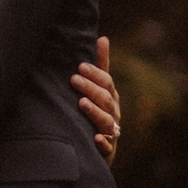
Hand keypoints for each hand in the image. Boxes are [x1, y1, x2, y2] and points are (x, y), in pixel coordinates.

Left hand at [71, 35, 120, 164]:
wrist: (100, 147)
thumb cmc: (98, 111)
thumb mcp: (100, 88)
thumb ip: (101, 65)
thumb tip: (103, 38)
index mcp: (111, 97)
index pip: (107, 82)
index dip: (95, 74)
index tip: (80, 66)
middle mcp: (113, 113)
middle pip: (106, 99)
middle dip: (91, 89)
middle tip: (74, 80)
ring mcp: (111, 132)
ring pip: (106, 121)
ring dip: (95, 112)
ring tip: (81, 103)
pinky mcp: (108, 150)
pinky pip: (108, 147)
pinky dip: (103, 142)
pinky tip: (95, 138)